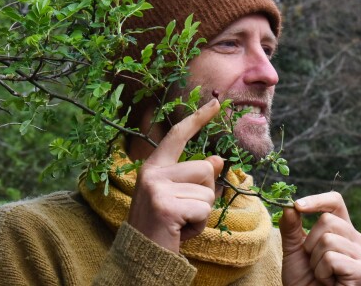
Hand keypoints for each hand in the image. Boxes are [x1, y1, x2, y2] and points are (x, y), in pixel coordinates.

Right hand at [127, 99, 223, 252]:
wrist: (143, 256)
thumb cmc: (164, 226)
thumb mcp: (180, 196)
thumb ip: (195, 177)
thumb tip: (217, 160)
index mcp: (154, 167)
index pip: (178, 135)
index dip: (198, 118)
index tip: (216, 103)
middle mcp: (152, 173)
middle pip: (205, 169)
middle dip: (205, 194)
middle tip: (185, 212)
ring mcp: (157, 189)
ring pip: (208, 192)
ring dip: (202, 212)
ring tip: (182, 222)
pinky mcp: (165, 206)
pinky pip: (203, 211)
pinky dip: (199, 226)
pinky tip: (180, 232)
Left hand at [279, 192, 360, 285]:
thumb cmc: (305, 280)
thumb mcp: (293, 250)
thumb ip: (291, 228)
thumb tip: (288, 207)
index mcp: (345, 230)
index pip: (335, 202)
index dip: (317, 200)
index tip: (298, 205)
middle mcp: (359, 240)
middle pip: (328, 220)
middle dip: (310, 243)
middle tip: (314, 263)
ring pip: (328, 240)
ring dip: (315, 261)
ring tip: (322, 274)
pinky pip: (331, 258)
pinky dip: (321, 272)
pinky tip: (328, 282)